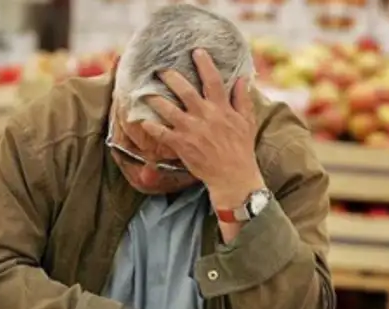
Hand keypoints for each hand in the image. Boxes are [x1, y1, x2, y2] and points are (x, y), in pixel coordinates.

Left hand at [141, 49, 264, 208]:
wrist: (233, 176)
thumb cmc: (241, 149)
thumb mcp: (246, 121)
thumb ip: (242, 99)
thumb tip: (243, 79)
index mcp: (222, 108)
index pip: (213, 80)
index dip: (204, 64)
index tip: (196, 51)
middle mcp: (205, 116)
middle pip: (185, 91)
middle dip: (171, 77)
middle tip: (160, 69)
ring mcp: (191, 130)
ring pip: (169, 109)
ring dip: (155, 99)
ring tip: (145, 91)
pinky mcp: (182, 145)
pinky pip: (162, 133)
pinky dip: (151, 127)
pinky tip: (141, 121)